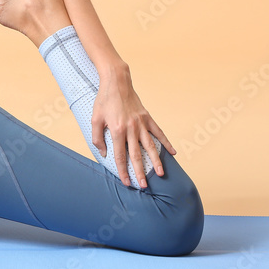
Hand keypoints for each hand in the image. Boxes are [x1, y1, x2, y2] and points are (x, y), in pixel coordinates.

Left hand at [91, 71, 176, 187]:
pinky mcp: (147, 118)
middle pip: (136, 155)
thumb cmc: (104, 101)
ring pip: (150, 146)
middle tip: (144, 186)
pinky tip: (173, 153)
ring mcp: (141, 123)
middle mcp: (131, 128)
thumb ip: (97, 138)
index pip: (120, 156)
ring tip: (161, 174)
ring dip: (156, 161)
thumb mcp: (95, 119)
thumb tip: (104, 153)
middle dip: (140, 172)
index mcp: (117, 130)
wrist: (116, 82)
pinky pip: (159, 132)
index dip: (123, 171)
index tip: (127, 182)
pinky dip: (166, 143)